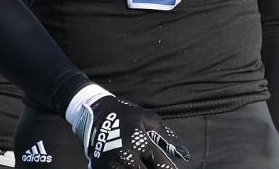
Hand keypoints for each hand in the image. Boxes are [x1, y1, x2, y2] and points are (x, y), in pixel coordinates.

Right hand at [67, 86, 189, 168]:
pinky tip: (132, 166)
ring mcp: (112, 164)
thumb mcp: (148, 118)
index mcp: (140, 141)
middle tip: (157, 168)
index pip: (160, 165)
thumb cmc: (126, 116)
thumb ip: (166, 135)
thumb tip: (182, 154)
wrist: (95, 115)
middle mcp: (126, 155)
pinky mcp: (102, 168)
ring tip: (142, 165)